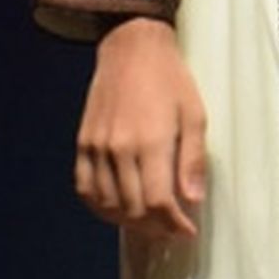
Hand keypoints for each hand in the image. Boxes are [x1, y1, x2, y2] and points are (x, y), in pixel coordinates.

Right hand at [76, 16, 207, 241]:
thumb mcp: (195, 114)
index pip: (158, 202)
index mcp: (150, 141)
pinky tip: (117, 209)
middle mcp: (118, 148)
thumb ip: (193, 160)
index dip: (173, 224)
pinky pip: (85, 187)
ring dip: (129, 221)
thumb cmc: (169, 78)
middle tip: (172, 228)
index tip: (187, 231)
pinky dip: (100, 206)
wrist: (131, 47)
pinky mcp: (84, 142)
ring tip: (150, 222)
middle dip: (155, 227)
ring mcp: (96, 146)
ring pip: (107, 204)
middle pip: (132, 208)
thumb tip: (193, 199)